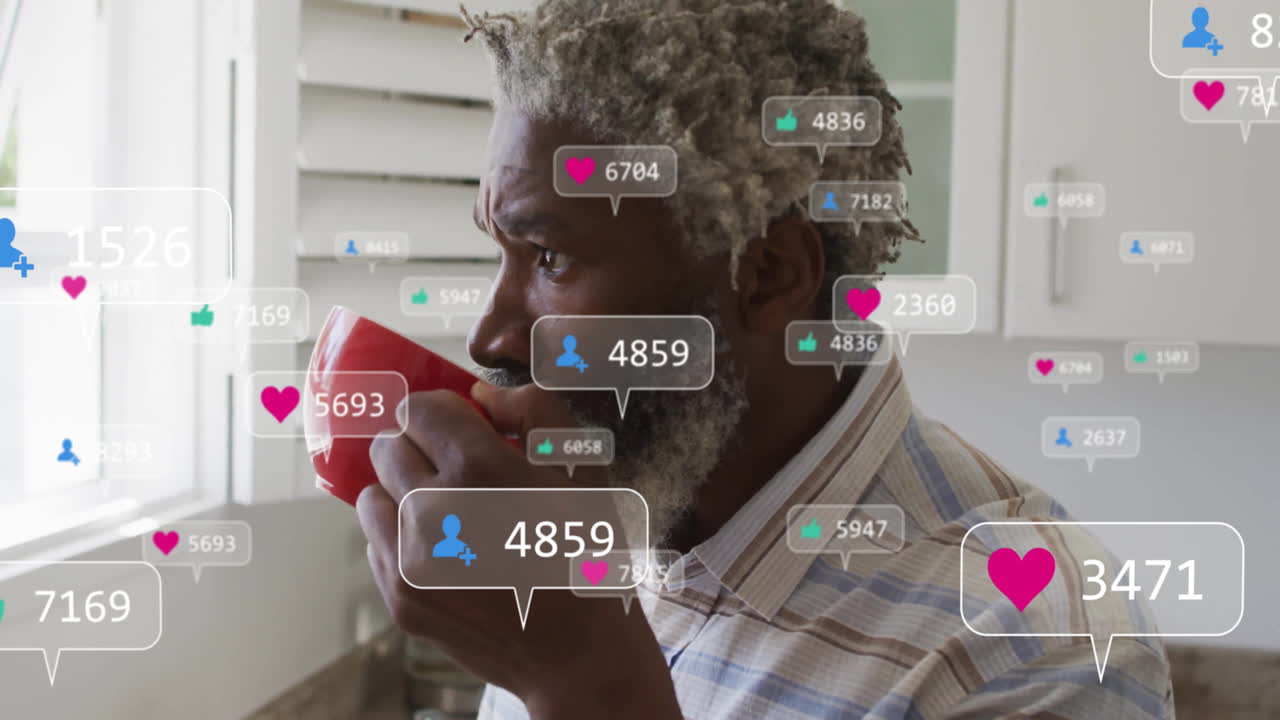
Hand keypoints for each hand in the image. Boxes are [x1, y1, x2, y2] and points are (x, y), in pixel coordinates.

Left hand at [357, 383, 680, 718]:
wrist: (577, 650)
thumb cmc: (587, 550)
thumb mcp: (583, 467)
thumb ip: (534, 410)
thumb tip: (481, 393)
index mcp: (479, 468)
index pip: (417, 408)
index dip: (442, 412)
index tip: (463, 427)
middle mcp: (432, 509)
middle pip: (386, 447)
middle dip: (418, 447)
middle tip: (455, 467)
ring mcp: (410, 559)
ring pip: (372, 496)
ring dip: (401, 493)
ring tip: (447, 511)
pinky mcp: (401, 596)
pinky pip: (377, 545)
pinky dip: (401, 539)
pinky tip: (447, 551)